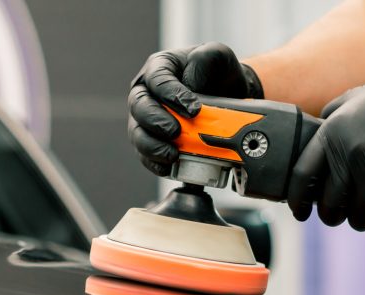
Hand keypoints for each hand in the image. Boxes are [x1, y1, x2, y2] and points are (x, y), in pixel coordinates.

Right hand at [128, 42, 262, 175]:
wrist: (227, 98)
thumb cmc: (218, 75)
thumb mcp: (218, 56)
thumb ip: (208, 57)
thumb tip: (192, 80)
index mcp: (159, 68)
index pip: (157, 80)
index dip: (170, 95)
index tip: (194, 109)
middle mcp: (146, 93)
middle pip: (139, 107)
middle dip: (155, 121)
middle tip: (175, 131)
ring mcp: (145, 119)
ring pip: (137, 133)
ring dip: (152, 146)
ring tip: (172, 154)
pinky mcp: (151, 141)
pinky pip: (145, 154)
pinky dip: (155, 162)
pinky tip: (168, 167)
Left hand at [286, 53, 364, 231]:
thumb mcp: (354, 98)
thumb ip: (331, 116)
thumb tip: (315, 134)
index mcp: (332, 134)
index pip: (301, 175)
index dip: (298, 200)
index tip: (299, 212)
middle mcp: (349, 153)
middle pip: (329, 204)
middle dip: (331, 216)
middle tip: (338, 217)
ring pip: (358, 216)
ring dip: (361, 221)